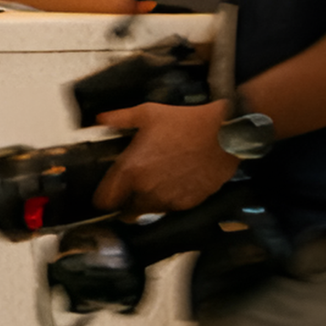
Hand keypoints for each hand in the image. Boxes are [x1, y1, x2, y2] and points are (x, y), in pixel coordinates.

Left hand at [96, 101, 237, 215]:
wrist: (224, 135)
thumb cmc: (186, 122)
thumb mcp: (147, 113)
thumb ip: (119, 118)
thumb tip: (100, 119)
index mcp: (131, 169)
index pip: (104, 200)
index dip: (102, 198)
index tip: (104, 195)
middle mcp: (146, 189)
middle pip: (125, 211)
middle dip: (125, 202)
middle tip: (130, 189)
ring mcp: (168, 199)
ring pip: (148, 212)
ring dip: (146, 203)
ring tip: (154, 184)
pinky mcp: (188, 203)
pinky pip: (169, 209)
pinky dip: (168, 202)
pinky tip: (173, 185)